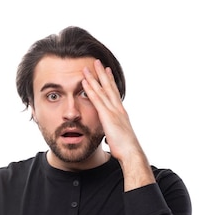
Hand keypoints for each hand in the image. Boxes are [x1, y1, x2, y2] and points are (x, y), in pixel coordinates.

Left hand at [82, 59, 154, 189]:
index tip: (107, 72)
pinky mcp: (107, 116)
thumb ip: (114, 133)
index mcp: (121, 113)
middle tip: (98, 62)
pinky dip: (90, 89)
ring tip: (87, 67)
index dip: (110, 82)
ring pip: (102, 90)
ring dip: (94, 77)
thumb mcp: (119, 138)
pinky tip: (84, 82)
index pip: (114, 94)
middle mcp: (118, 109)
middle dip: (103, 74)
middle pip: (109, 87)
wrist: (131, 152)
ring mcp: (113, 111)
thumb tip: (111, 138)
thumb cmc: (126, 149)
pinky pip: (96, 100)